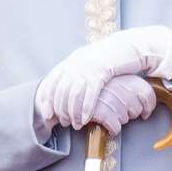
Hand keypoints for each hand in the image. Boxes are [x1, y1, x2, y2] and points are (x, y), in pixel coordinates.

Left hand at [34, 26, 171, 128]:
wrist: (125, 46)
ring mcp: (88, 68)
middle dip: (61, 110)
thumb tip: (64, 92)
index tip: (47, 114)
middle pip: (61, 91)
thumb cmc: (107, 58)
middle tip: (63, 122)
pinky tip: (86, 118)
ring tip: (76, 124)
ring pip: (74, 94)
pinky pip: (90, 94)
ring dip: (74, 113)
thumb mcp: (86, 62)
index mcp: (70, 61)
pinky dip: (86, 108)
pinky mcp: (101, 72)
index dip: (46, 100)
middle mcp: (75, 64)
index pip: (51, 82)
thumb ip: (74, 73)